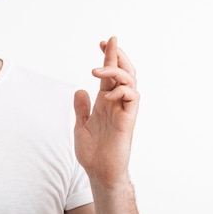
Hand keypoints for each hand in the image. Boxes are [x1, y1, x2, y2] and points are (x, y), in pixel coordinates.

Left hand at [74, 37, 139, 187]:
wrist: (99, 172)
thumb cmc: (92, 152)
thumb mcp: (81, 125)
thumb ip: (81, 108)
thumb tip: (80, 90)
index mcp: (105, 102)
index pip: (109, 75)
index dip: (108, 58)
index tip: (102, 42)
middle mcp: (116, 103)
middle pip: (124, 72)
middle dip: (117, 55)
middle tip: (108, 42)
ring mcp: (123, 111)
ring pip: (130, 81)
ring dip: (115, 71)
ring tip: (95, 72)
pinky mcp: (128, 120)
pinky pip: (132, 98)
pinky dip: (122, 91)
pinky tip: (107, 94)